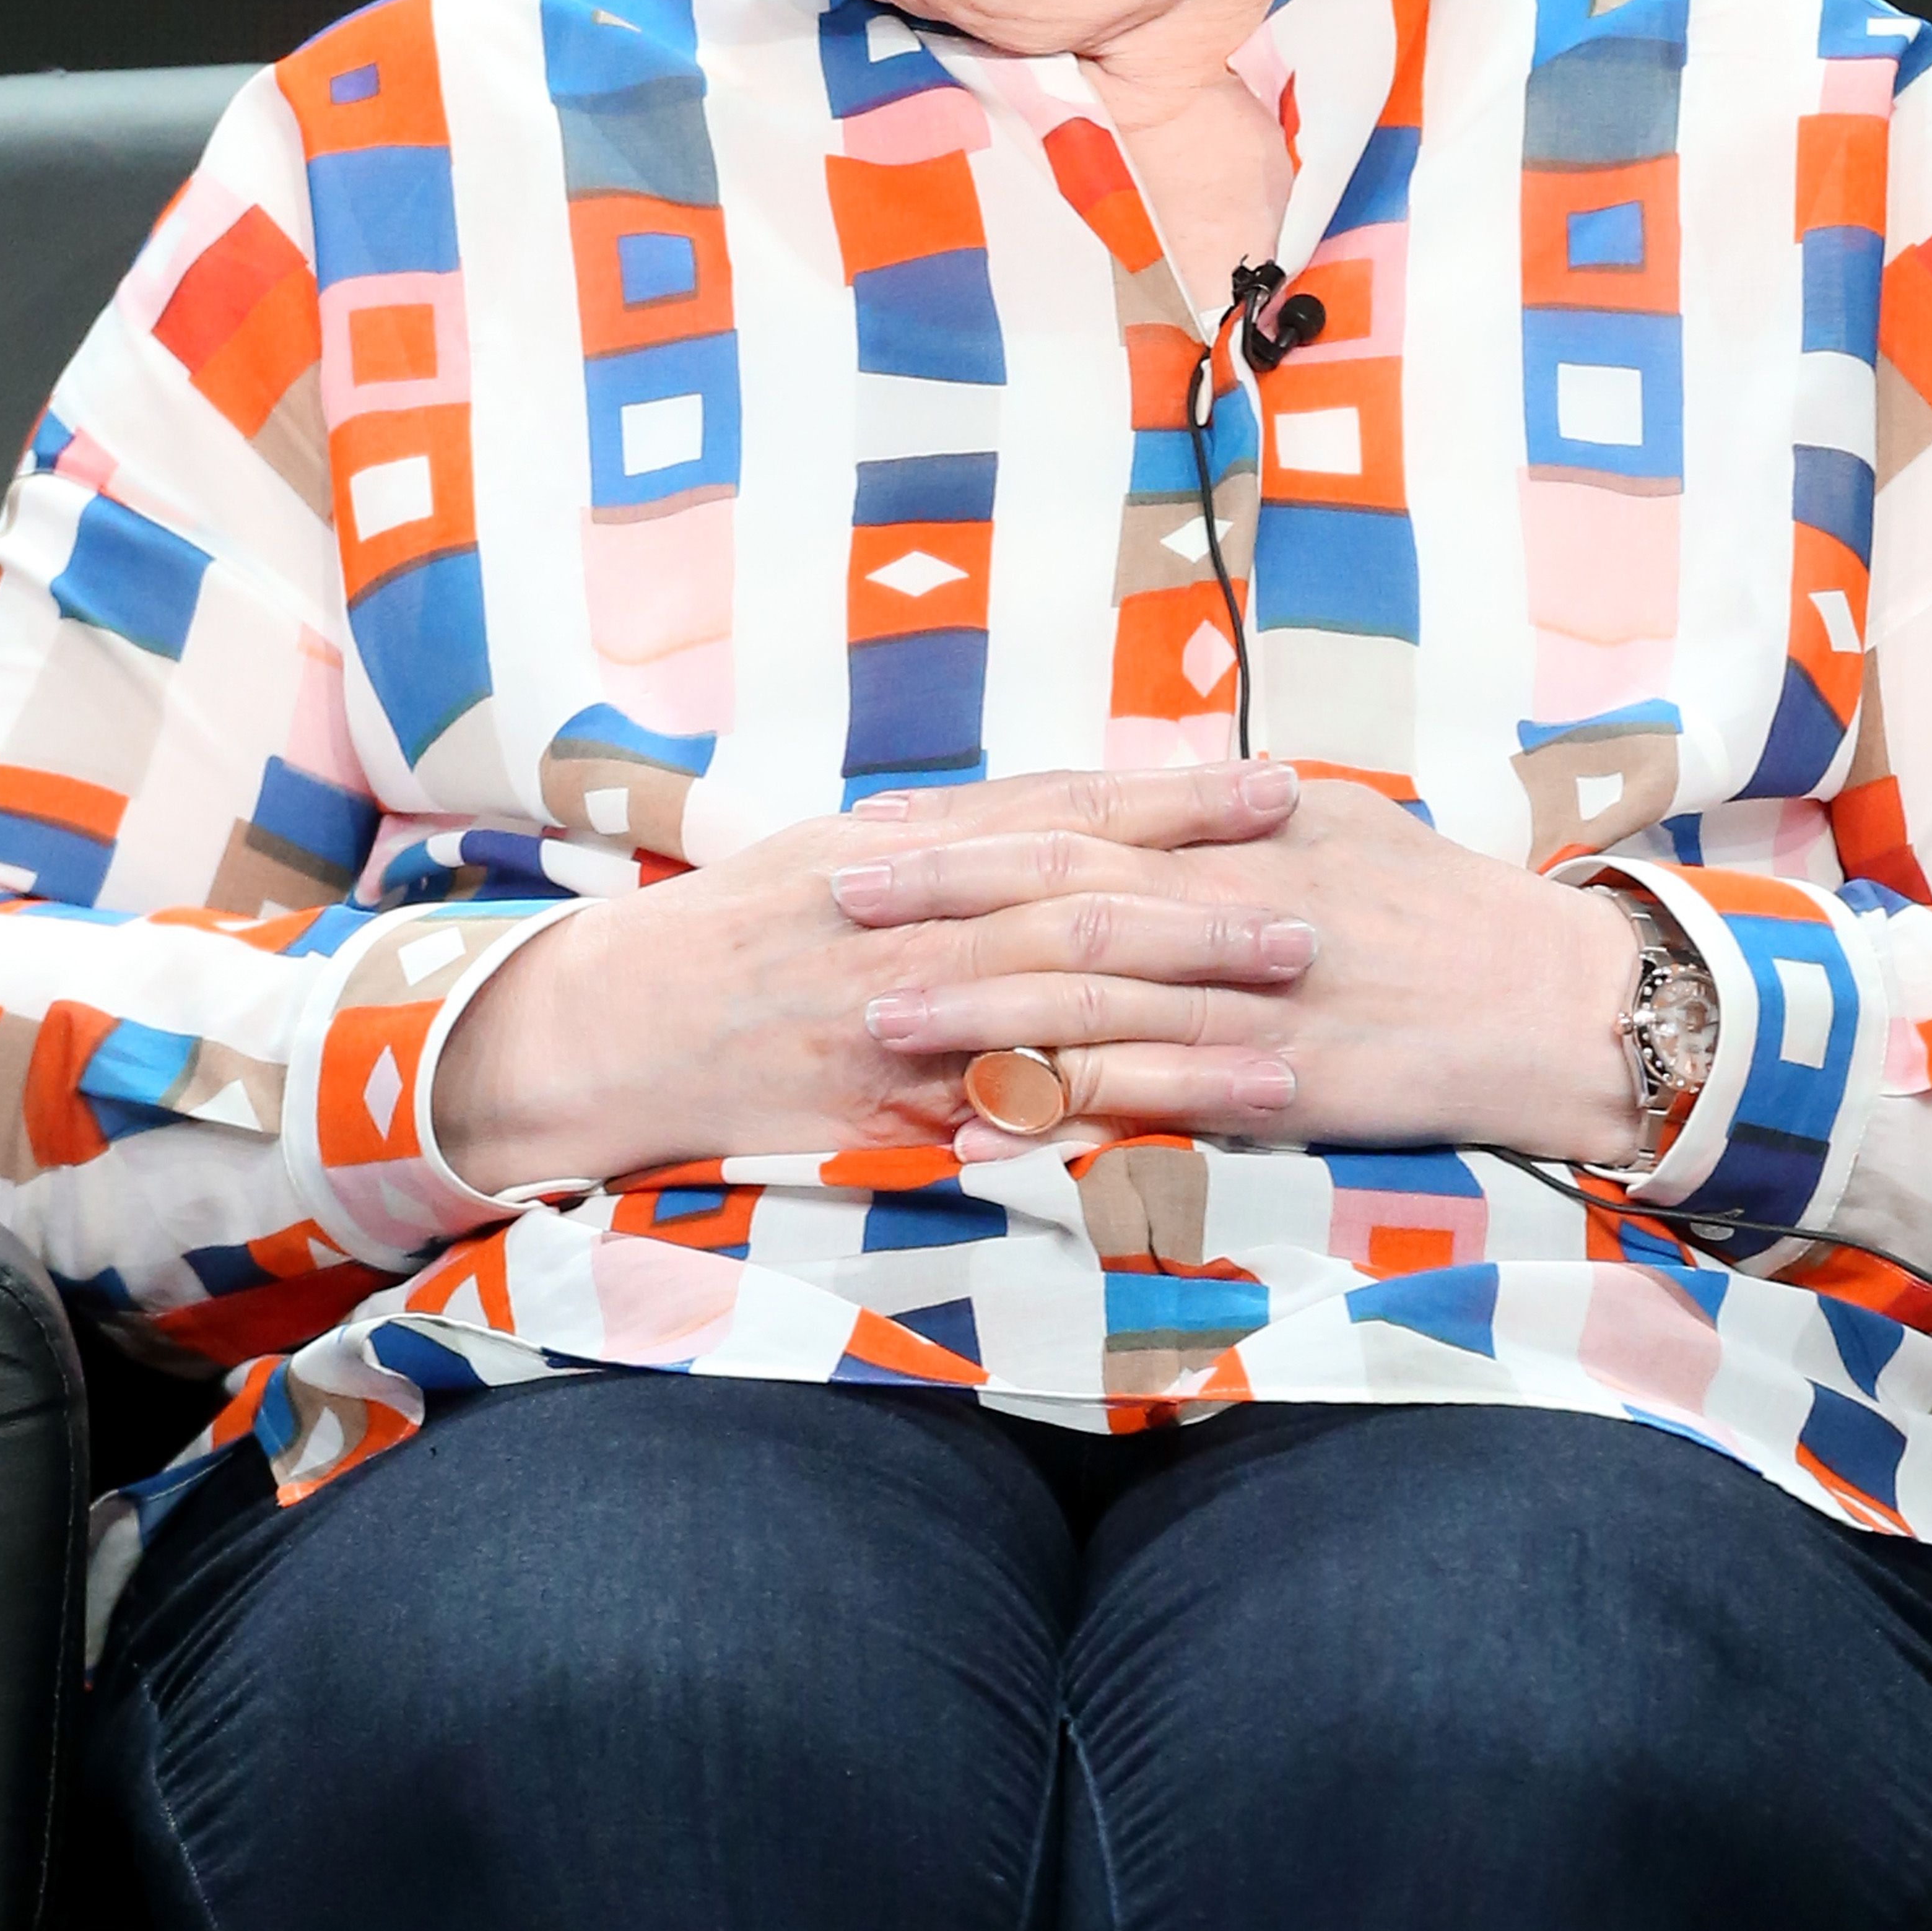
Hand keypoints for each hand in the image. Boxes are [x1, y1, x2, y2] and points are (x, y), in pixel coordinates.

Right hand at [430, 758, 1319, 1195]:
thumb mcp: (840, 845)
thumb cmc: (740, 928)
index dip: (1177, 799)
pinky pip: (1008, 1125)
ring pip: (1060, 1023)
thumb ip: (961, 831)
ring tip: (1286, 1046)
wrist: (617, 1028)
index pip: (1066, 812)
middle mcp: (909, 925)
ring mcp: (900, 1026)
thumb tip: (1081, 799)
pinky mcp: (889, 1118)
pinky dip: (1100, 1129)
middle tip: (1314, 921)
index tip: (1277, 789)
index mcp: (906, 847)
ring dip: (1181, 1035)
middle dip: (1204, 918)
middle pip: (1080, 913)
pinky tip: (1182, 1141)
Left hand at [849, 775, 1640, 1162]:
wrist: (1561, 1000)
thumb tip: (1138, 779)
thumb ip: (1226, 810)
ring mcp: (1256, 991)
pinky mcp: (1283, 1077)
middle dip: (940, 895)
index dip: (971, 824)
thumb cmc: (1448, 909)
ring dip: (976, 1007)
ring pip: (1089, 993)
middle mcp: (1235, 897)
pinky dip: (1063, 1112)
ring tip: (875, 1017)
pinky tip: (982, 1129)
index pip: (1076, 812)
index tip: (875, 827)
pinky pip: (1151, 1097)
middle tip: (831, 899)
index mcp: (1241, 828)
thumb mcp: (1337, 825)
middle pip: (1060, 887)